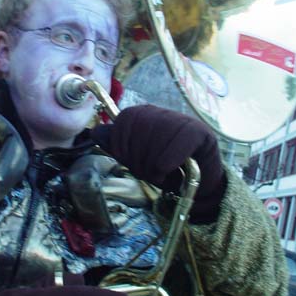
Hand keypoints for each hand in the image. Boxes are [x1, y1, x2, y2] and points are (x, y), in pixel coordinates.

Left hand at [91, 105, 225, 220]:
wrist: (201, 184)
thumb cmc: (166, 169)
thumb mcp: (137, 158)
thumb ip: (117, 146)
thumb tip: (95, 132)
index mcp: (146, 113)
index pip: (123, 121)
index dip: (121, 146)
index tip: (131, 161)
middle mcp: (163, 112)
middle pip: (137, 133)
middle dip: (138, 161)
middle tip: (151, 171)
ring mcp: (183, 120)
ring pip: (153, 144)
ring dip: (153, 168)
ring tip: (162, 173)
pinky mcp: (200, 133)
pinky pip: (172, 151)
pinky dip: (167, 167)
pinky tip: (172, 173)